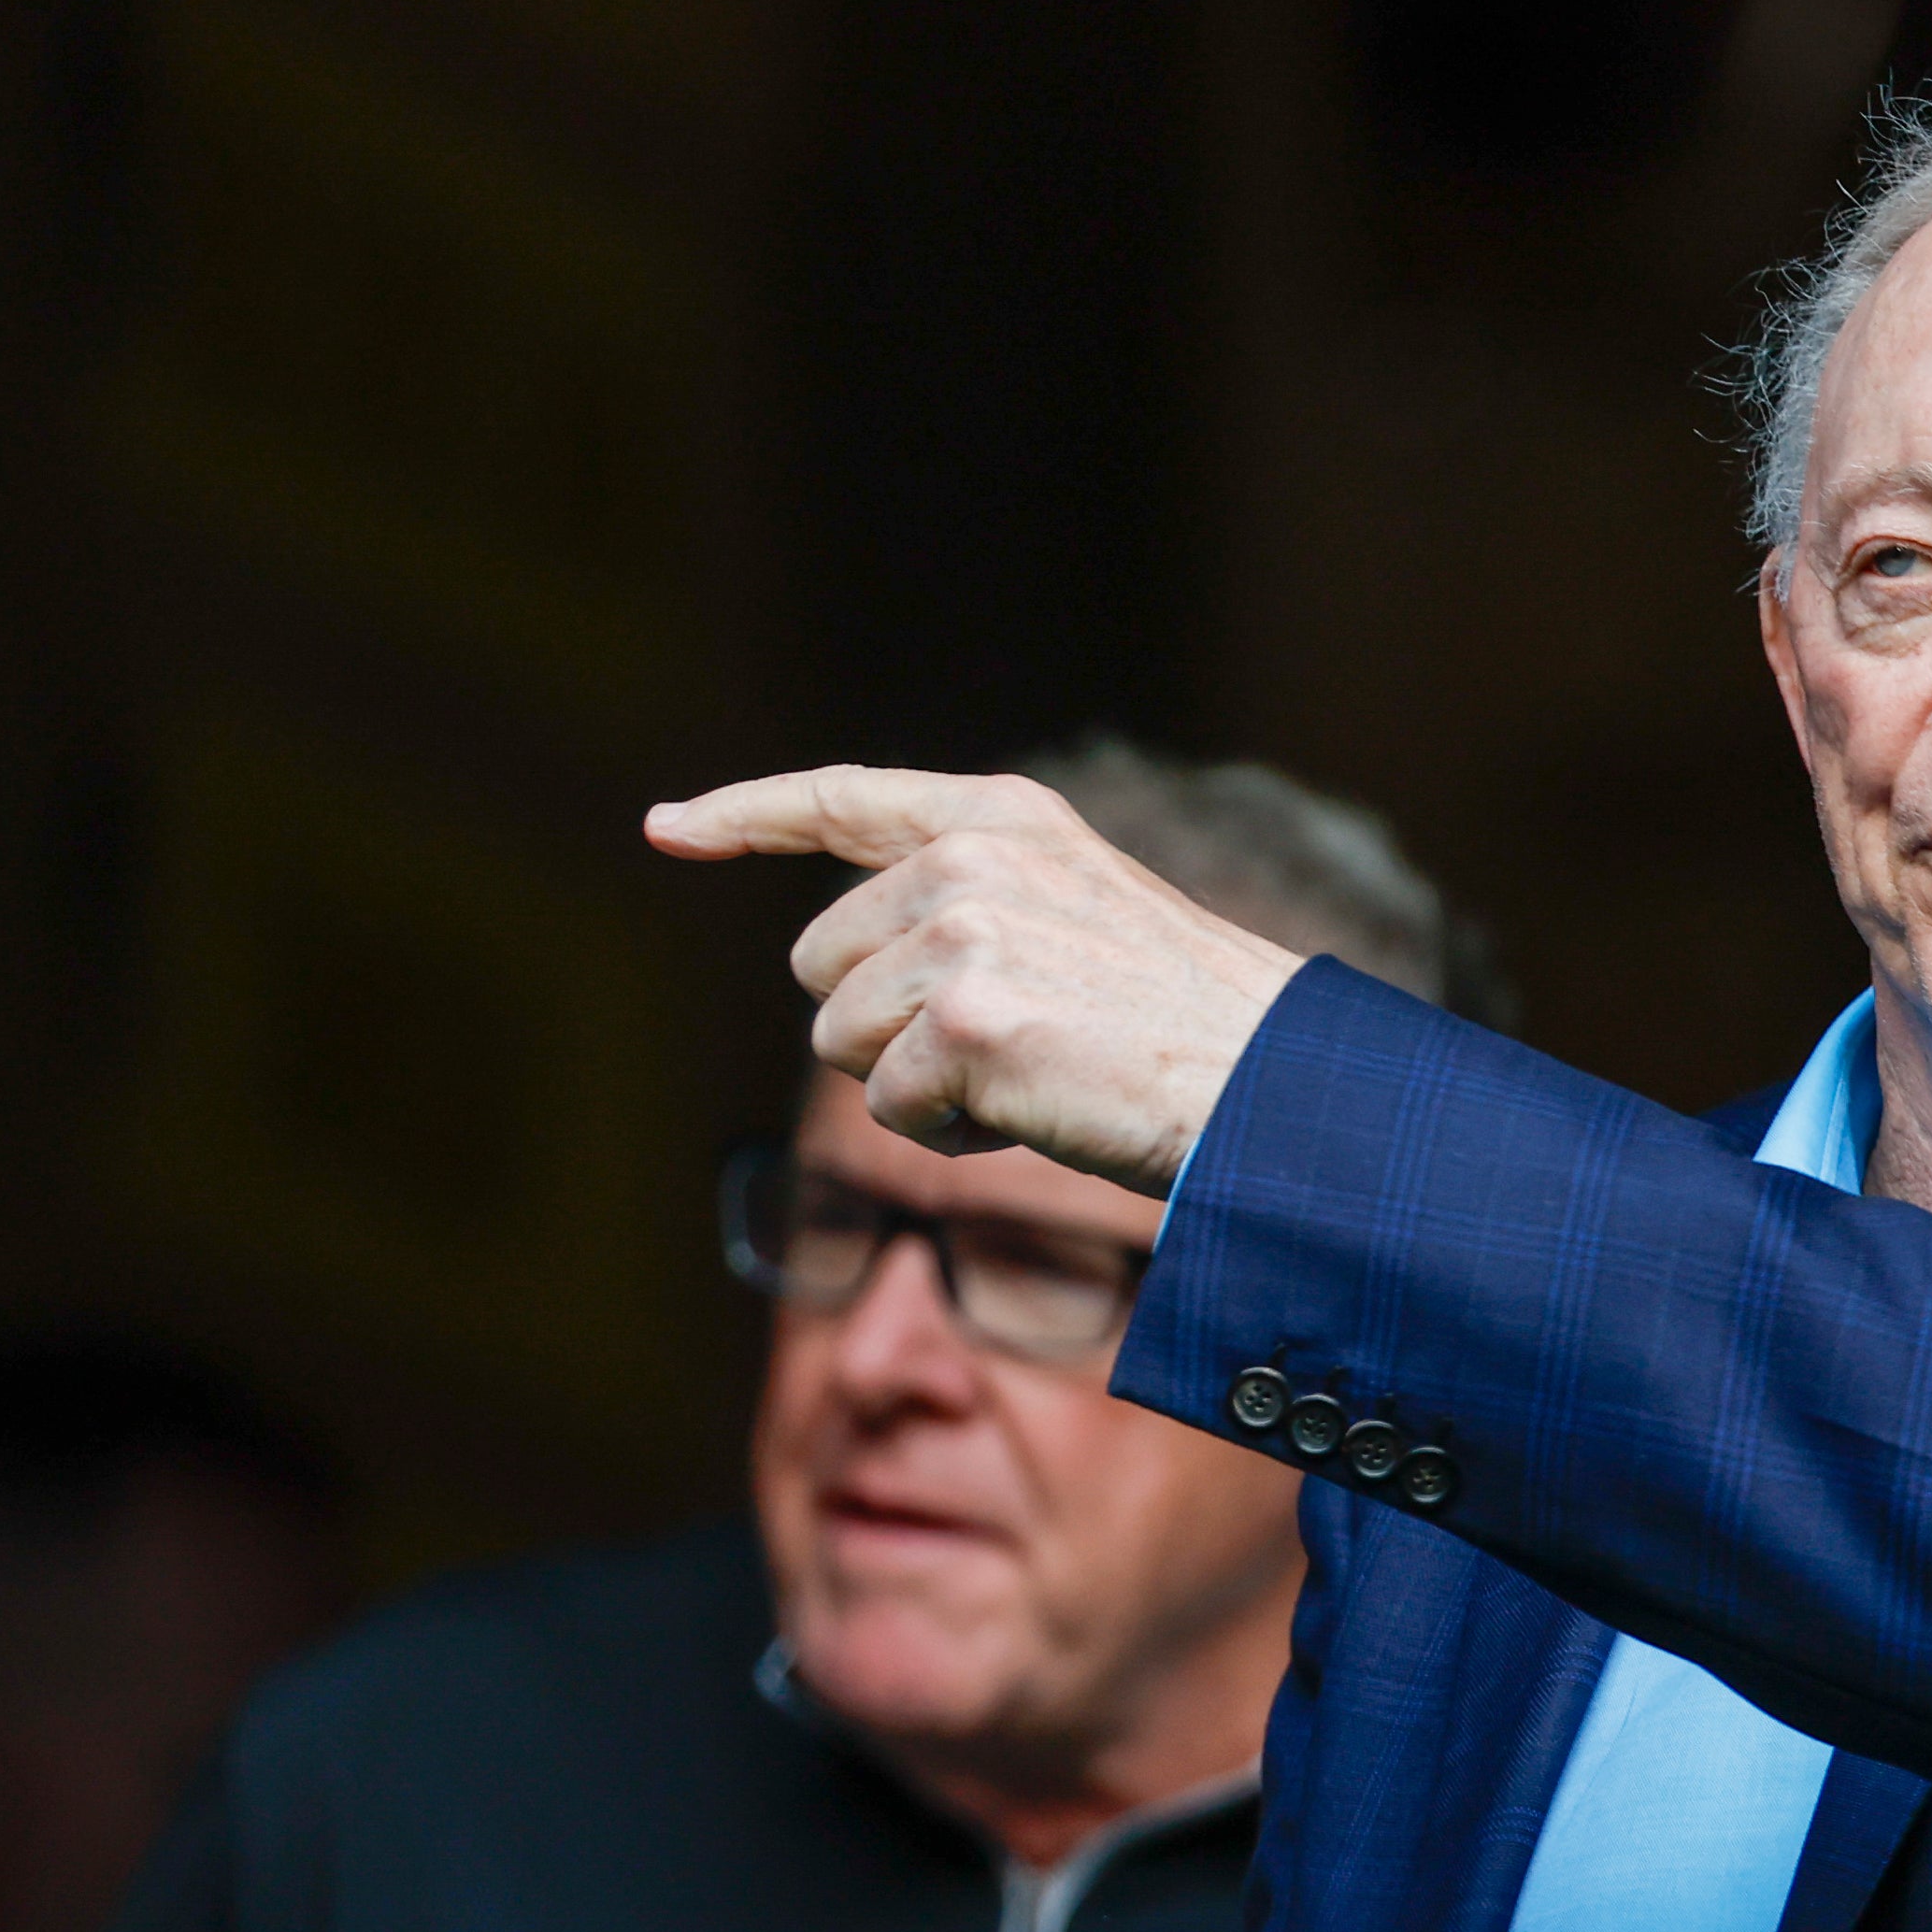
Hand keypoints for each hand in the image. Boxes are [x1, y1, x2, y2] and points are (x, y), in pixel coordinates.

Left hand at [645, 767, 1303, 1196]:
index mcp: (1002, 817)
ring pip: (841, 1040)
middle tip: (1003, 1043)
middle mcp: (972, 861)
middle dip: (881, 1023)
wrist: (1264, 1080)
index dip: (744, 815)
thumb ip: (964, 898)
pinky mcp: (964, 1024)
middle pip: (822, 963)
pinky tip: (1032, 1112)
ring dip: (916, 1085)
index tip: (667, 828)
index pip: (842, 797)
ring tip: (1030, 1076)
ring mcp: (966, 936)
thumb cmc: (1172, 1020)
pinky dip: (948, 1135)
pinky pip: (889, 1107)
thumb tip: (840, 961)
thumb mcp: (1072, 909)